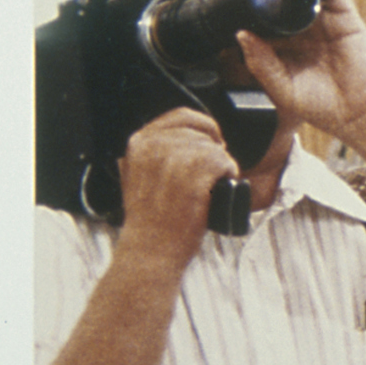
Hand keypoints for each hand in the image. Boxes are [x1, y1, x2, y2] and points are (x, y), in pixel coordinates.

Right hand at [116, 107, 239, 266]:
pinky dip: (228, 174)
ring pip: (215, 147)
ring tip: (210, 185)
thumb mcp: (137, 175)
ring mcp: (173, 158)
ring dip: (221, 165)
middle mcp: (154, 145)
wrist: (151, 249)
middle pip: (202, 131)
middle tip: (212, 171)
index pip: (182, 115)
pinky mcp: (193, 173)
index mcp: (139, 142)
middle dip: (214, 149)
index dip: (204, 127)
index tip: (211, 142)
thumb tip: (181, 139)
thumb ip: (153, 153)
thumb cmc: (150, 220)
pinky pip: (225, 161)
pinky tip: (218, 189)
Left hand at [233, 0, 365, 154]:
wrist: (360, 115)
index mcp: (283, 45)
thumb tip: (240, 34)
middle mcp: (302, 28)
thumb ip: (260, 63)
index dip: (240, 3)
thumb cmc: (324, 106)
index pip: (258, 16)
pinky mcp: (343, 13)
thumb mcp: (280, 87)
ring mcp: (322, 18)